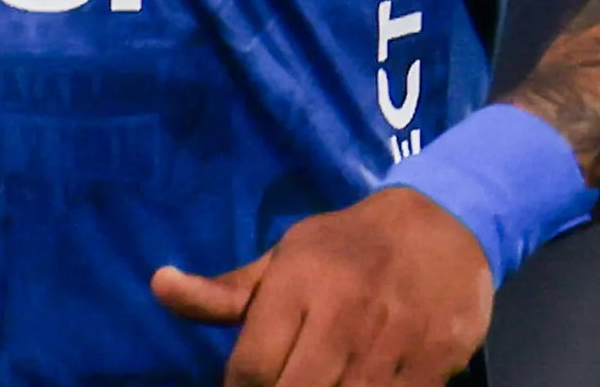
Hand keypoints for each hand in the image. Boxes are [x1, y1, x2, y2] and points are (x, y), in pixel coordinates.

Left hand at [151, 186, 493, 386]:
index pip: (252, 368)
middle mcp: (341, 313)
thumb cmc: (346, 247)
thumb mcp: (284, 257)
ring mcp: (388, 343)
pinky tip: (357, 384)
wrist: (441, 229)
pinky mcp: (430, 367)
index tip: (248, 382)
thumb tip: (158, 285)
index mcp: (298, 282)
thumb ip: (224, 290)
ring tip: (318, 377)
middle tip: (282, 380)